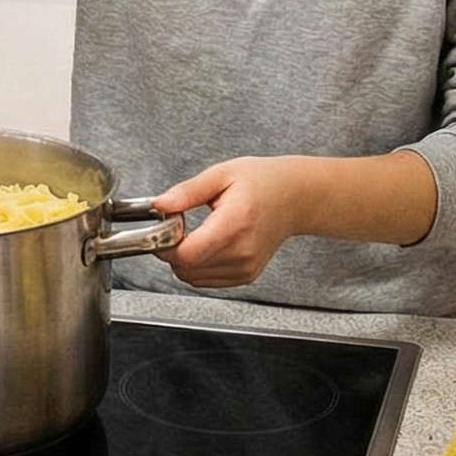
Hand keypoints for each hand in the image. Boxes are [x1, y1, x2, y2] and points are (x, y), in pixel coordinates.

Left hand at [149, 156, 312, 288]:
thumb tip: (160, 204)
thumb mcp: (221, 175)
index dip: (166, 244)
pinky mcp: (246, 275)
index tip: (165, 227)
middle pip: (187, 269)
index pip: (187, 254)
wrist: (295, 197)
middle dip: (172, 250)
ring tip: (196, 234)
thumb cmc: (262, 182)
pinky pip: (207, 281)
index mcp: (234, 223)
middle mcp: (242, 252)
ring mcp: (246, 267)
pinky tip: (208, 244)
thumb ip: (187, 192)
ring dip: (185, 260)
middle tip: (179, 226)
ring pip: (194, 278)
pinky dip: (199, 267)